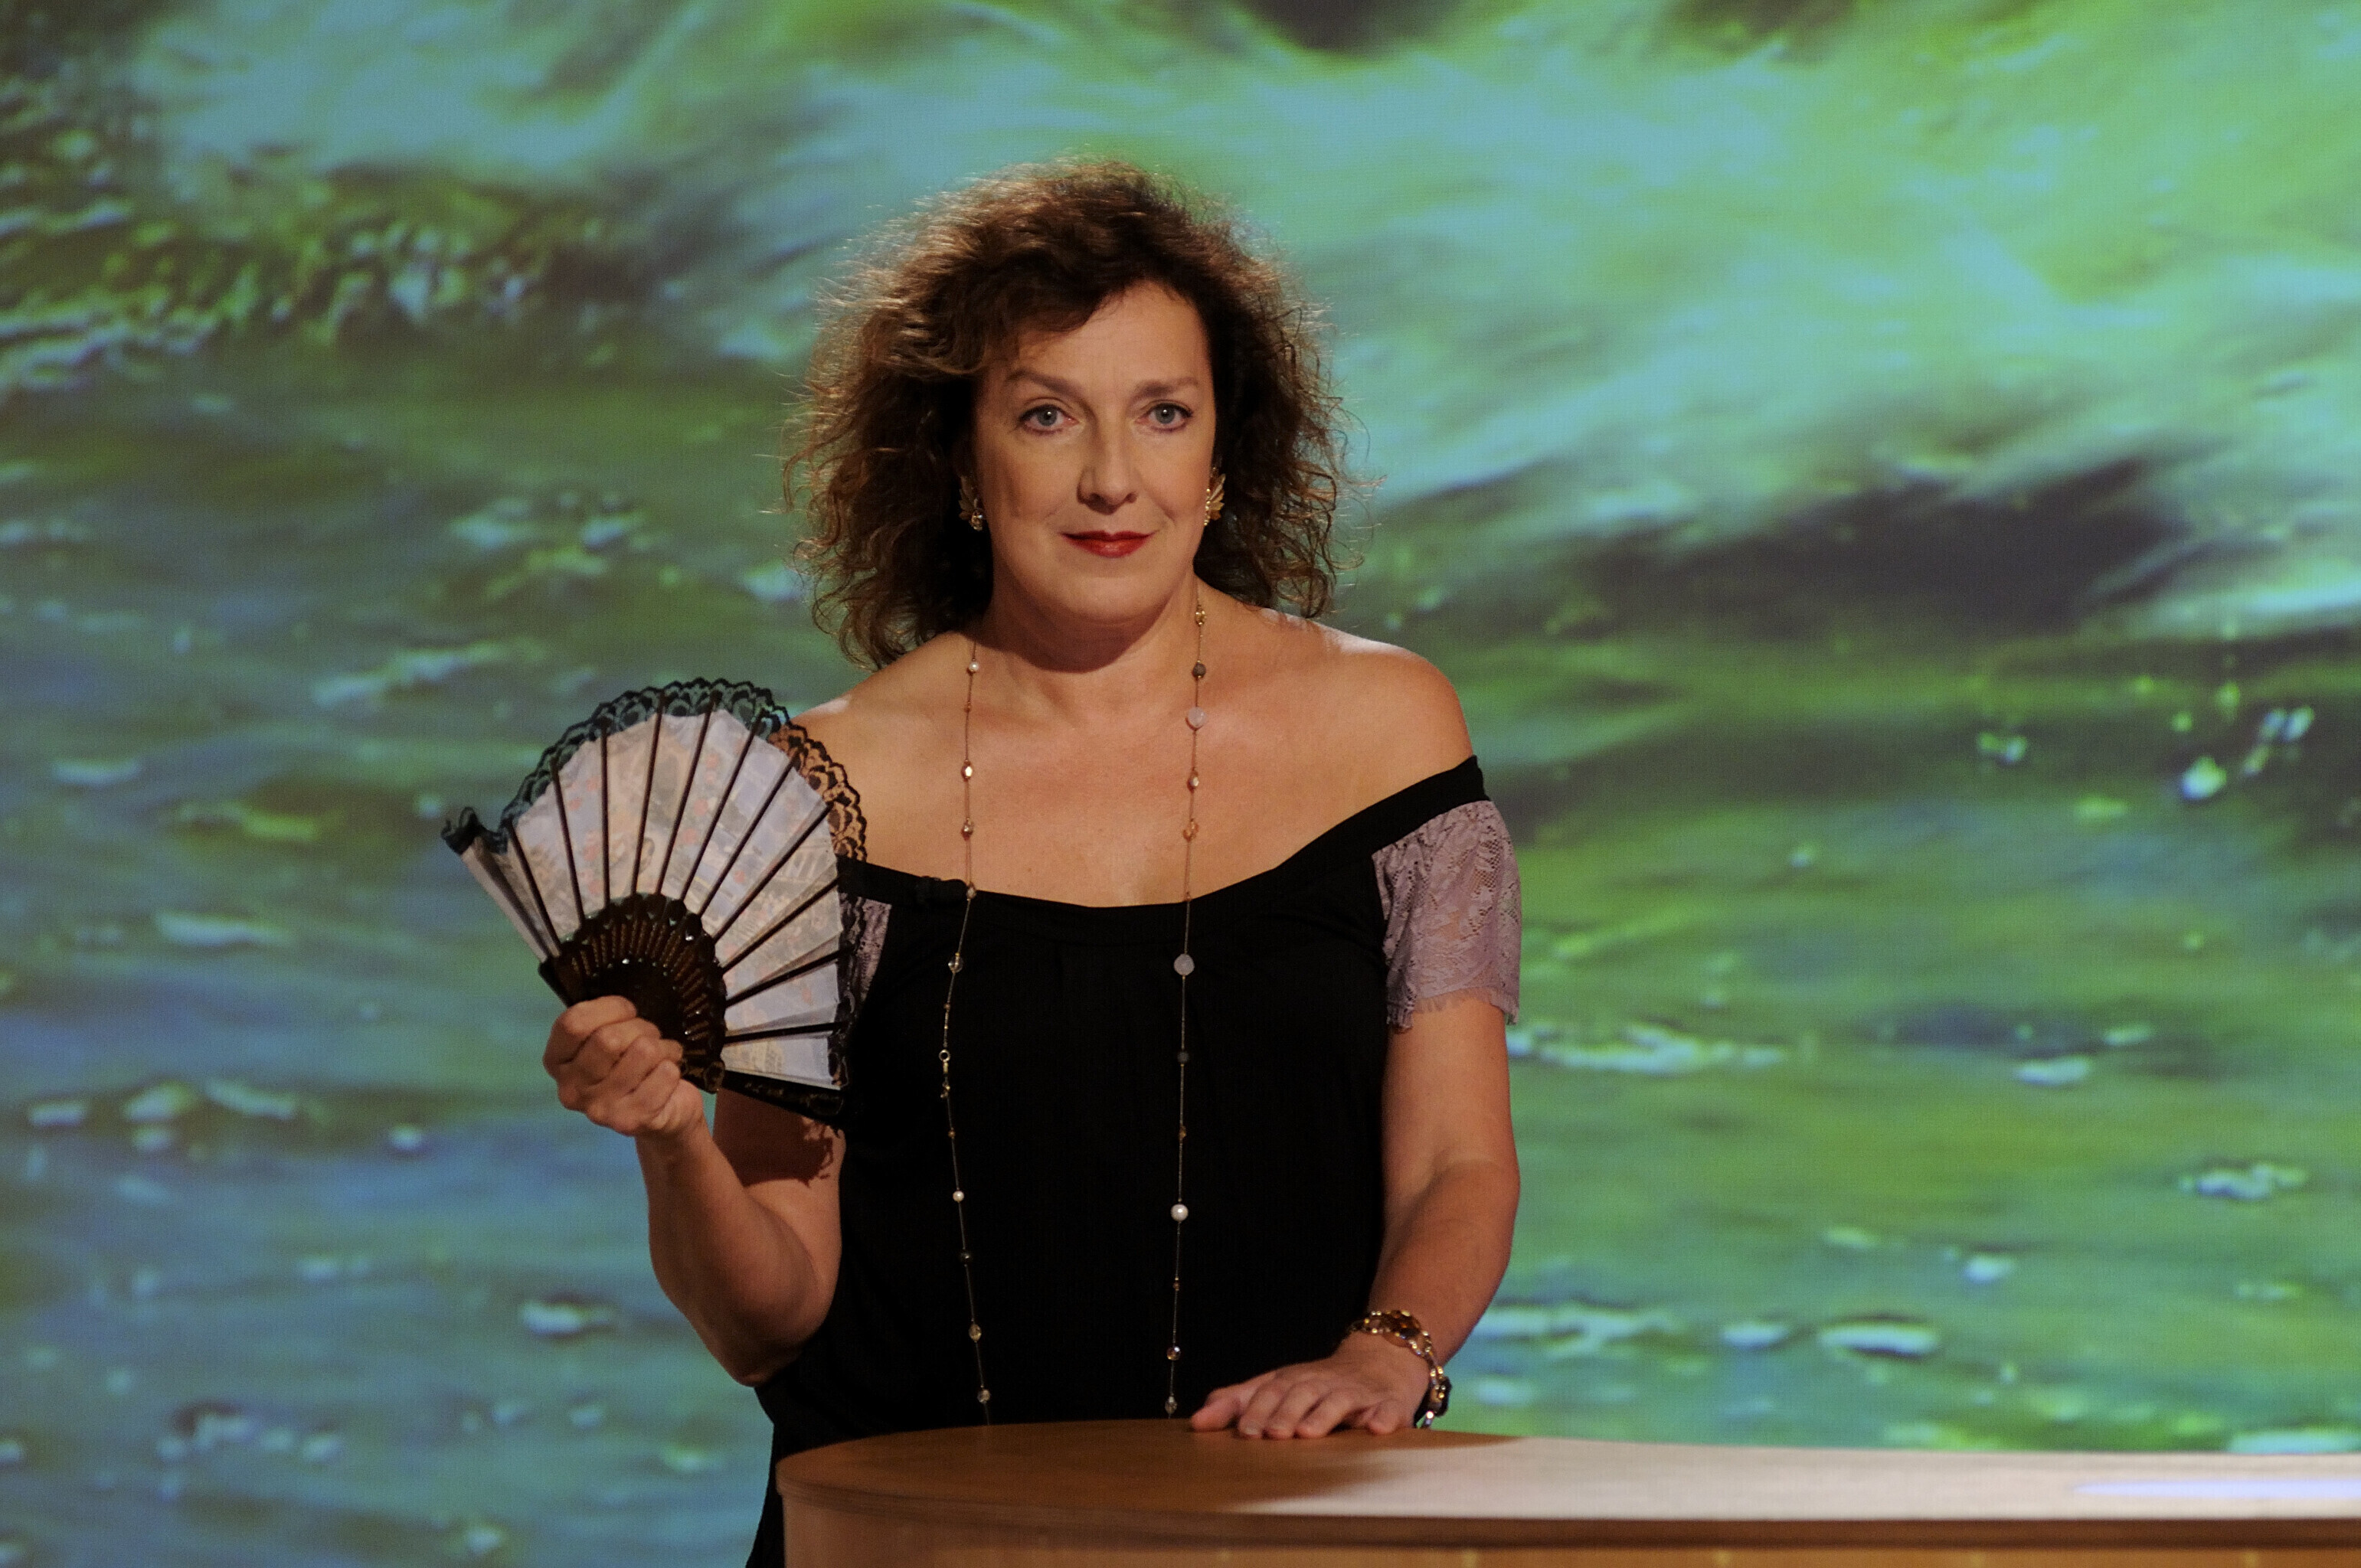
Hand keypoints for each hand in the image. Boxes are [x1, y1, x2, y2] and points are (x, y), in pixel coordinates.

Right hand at [543, 996, 705, 1143]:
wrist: (663, 1113)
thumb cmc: (633, 1064)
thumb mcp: (609, 1037)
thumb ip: (602, 1019)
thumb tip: (621, 994)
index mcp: (557, 1062)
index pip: (572, 1023)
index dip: (608, 1008)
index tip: (628, 1010)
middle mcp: (570, 1090)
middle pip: (609, 1038)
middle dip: (641, 1028)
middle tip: (650, 1036)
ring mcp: (599, 1110)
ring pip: (642, 1052)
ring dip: (663, 1048)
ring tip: (662, 1057)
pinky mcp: (631, 1121)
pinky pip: (665, 1074)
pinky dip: (674, 1067)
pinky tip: (667, 1076)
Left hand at [1191, 1331, 1432, 1437]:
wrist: (1383, 1358)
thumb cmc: (1320, 1382)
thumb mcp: (1278, 1386)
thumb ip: (1238, 1402)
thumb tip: (1197, 1421)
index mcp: (1295, 1381)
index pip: (1271, 1391)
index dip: (1256, 1410)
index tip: (1242, 1432)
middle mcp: (1324, 1383)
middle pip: (1302, 1393)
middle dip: (1286, 1413)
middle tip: (1272, 1435)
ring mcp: (1358, 1393)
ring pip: (1339, 1400)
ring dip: (1324, 1415)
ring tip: (1309, 1433)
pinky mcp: (1389, 1403)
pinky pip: (1389, 1410)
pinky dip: (1384, 1418)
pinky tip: (1376, 1429)